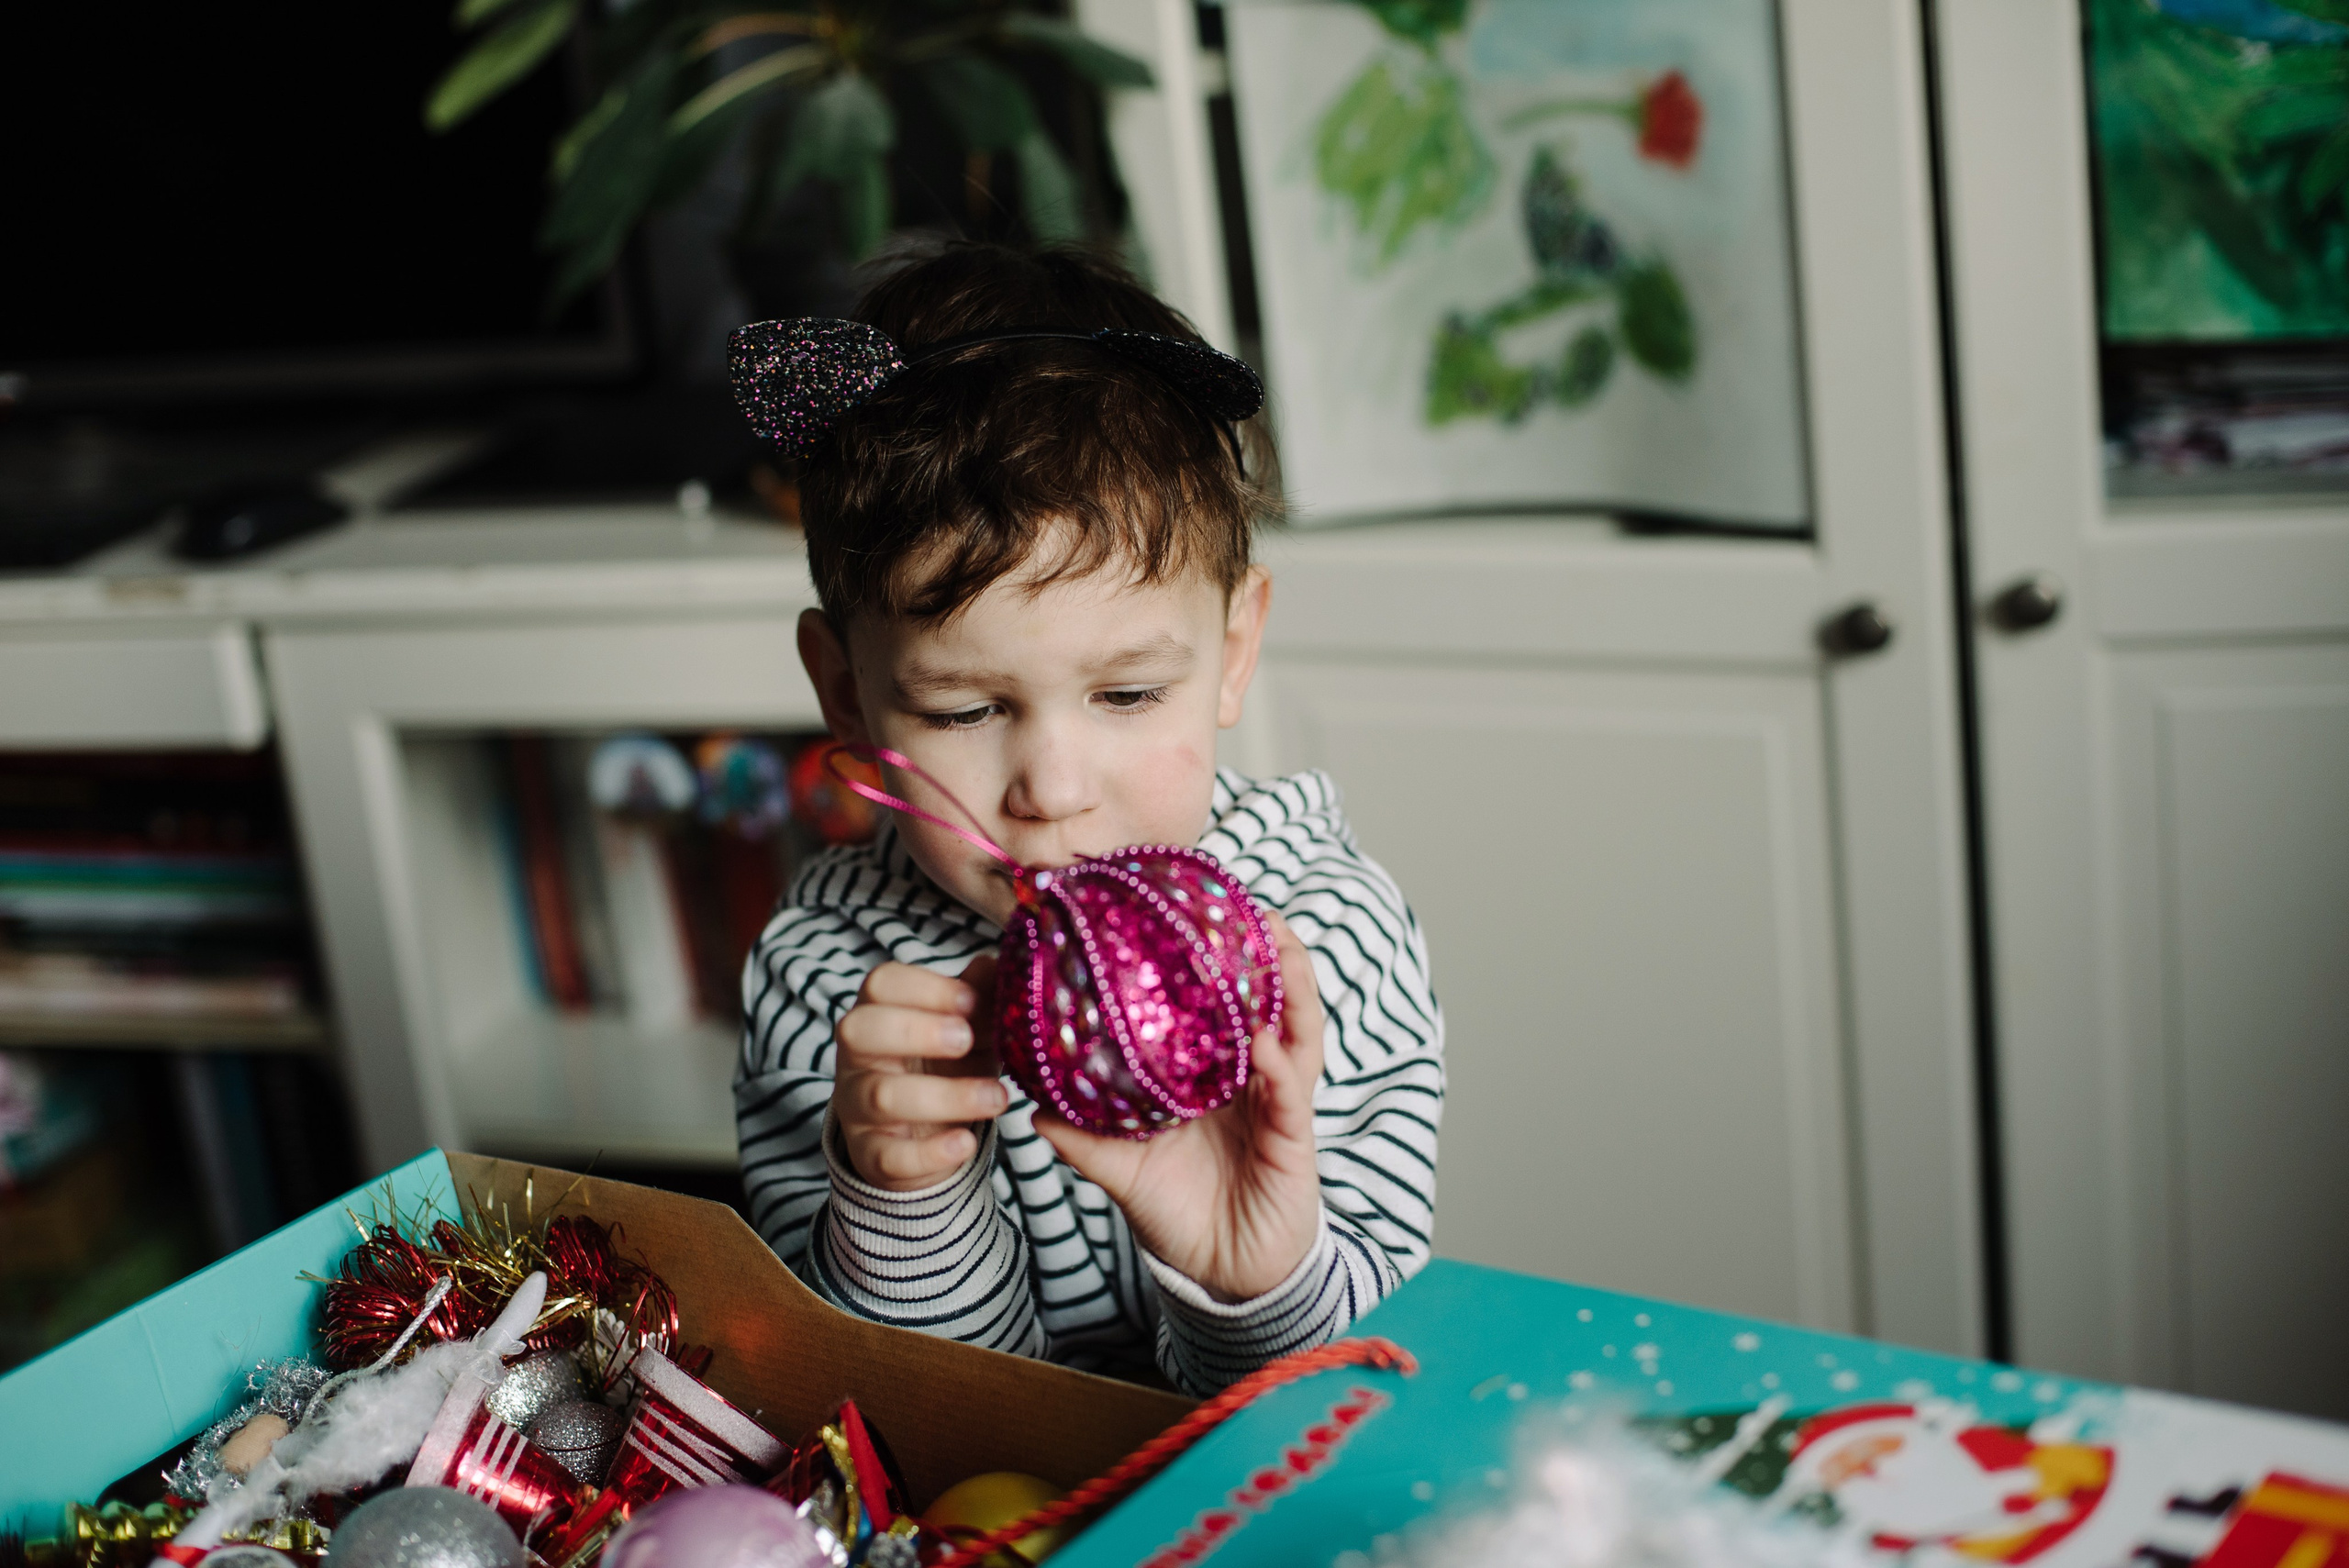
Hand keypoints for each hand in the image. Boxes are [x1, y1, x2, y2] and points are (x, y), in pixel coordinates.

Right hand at [834, 956, 1007, 1190]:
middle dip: (917, 1031)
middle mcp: (858, 1057)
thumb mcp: (965, 1027)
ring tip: (997, 1098)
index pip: (880, 984)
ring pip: (882, 1096)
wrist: (923, 1137)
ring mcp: (858, 1107)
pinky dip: (931, 1152)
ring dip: (947, 1095)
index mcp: (878, 1012)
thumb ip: (979, 996)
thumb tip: (998, 963)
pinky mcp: (873, 1155)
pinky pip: (890, 1156)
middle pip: (858, 1030)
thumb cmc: (943, 1065)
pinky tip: (967, 1142)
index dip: (925, 988)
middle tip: (967, 1039)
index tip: (971, 1000)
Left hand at [1033, 912, 1326, 1302]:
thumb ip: (1083, 1139)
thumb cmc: (1178, 1212)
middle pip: (1268, 1005)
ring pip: (1294, 1034)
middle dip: (1269, 957)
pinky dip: (1280, 1066)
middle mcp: (1250, 1080)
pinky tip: (1266, 1042)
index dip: (1216, 965)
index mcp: (1212, 1077)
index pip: (1219, 1008)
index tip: (1198, 917)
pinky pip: (1289, 1095)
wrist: (1222, 1274)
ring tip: (1280, 946)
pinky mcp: (1292, 1140)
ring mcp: (1275, 1105)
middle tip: (1257, 910)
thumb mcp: (1121, 1170)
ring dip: (1292, 989)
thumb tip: (1028, 1107)